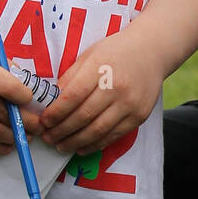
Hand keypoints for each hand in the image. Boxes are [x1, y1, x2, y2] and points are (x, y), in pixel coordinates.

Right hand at [0, 37, 40, 155]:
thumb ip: (6, 67)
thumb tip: (28, 84)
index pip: (11, 89)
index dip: (26, 98)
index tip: (31, 101)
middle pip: (5, 114)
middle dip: (27, 123)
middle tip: (38, 127)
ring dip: (14, 138)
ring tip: (25, 137)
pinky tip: (6, 146)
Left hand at [38, 35, 165, 156]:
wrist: (153, 51)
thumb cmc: (117, 52)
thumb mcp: (90, 56)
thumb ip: (71, 78)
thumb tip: (52, 103)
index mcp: (101, 68)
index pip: (73, 96)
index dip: (56, 112)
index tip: (44, 121)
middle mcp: (117, 86)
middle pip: (83, 116)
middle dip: (61, 130)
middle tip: (47, 137)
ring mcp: (130, 103)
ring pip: (97, 130)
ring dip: (75, 142)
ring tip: (60, 145)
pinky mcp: (139, 115)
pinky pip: (113, 135)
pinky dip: (94, 144)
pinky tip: (81, 147)